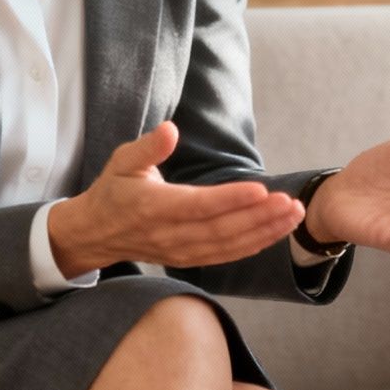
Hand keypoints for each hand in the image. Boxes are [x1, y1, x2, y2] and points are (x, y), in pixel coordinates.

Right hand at [48, 122, 303, 276]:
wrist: (95, 234)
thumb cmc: (113, 190)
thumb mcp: (122, 161)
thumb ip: (148, 147)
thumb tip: (171, 129)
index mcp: (153, 207)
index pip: (198, 206)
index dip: (231, 199)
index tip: (262, 189)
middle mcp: (170, 234)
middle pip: (221, 229)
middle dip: (260, 217)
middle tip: (292, 202)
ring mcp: (180, 251)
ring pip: (228, 246)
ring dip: (265, 232)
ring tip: (294, 215)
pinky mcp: (188, 259)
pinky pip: (225, 256)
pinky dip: (254, 245)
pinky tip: (277, 232)